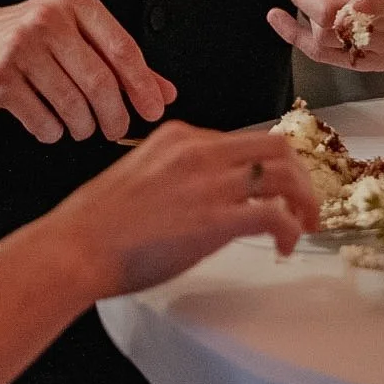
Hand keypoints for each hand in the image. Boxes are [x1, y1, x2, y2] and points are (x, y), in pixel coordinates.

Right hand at [0, 0, 175, 143]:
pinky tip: (51, 125)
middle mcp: (47, 19)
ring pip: (72, 104)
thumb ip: (120, 62)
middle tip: (116, 128)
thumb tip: (163, 92)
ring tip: (81, 127)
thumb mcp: (76, 37)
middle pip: (98, 81)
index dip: (142, 84)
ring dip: (83, 127)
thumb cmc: (31, 41)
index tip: (153, 109)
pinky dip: (53, 131)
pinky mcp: (0, 77)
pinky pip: (41, 119)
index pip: (121, 47)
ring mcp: (21, 47)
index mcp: (74, 3)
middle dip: (114, 114)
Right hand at [46, 124, 320, 296]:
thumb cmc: (97, 224)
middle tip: (303, 203)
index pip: (242, 138)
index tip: (274, 185)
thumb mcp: (138, 174)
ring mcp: (210, 182)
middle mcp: (199, 149)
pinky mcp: (217, 218)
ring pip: (285, 175)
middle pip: (276, 145)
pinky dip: (290, 230)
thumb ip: (175, 175)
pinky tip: (283, 247)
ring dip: (305, 201)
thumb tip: (201, 197)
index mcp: (178, 136)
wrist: (78, 246)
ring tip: (303, 225)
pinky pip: (275, 215)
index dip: (267, 164)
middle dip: (299, 174)